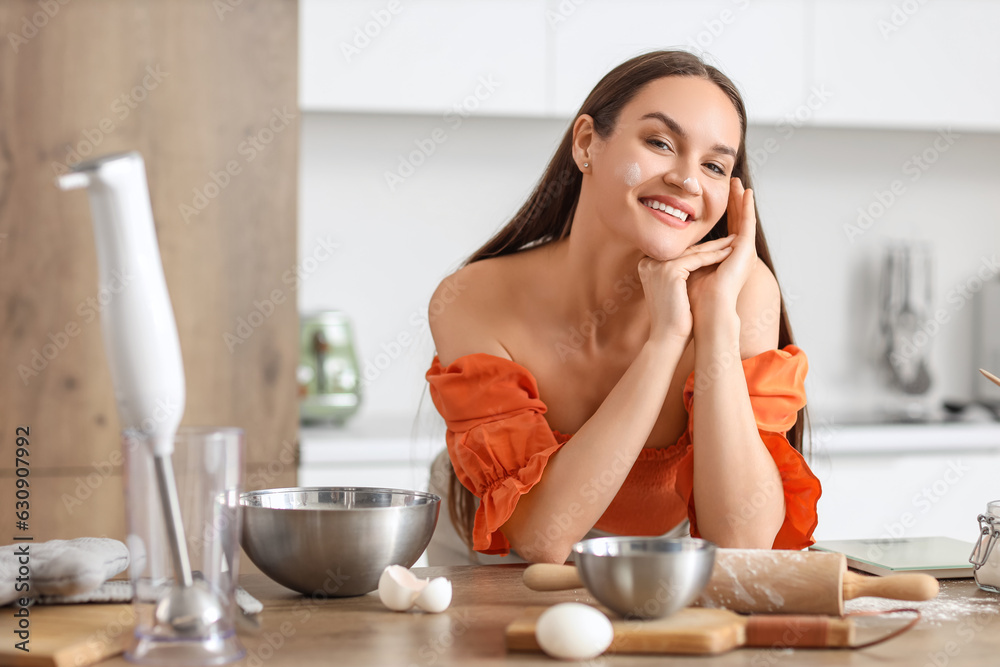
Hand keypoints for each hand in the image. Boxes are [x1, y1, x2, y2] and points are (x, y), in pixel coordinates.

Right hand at [638, 235, 734, 344]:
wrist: (667, 337)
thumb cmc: (674, 317)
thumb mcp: (672, 289)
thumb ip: (677, 272)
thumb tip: (696, 259)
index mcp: (647, 265)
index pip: (679, 252)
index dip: (700, 248)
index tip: (718, 244)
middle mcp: (648, 262)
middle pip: (685, 250)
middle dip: (709, 245)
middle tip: (730, 238)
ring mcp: (657, 265)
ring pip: (693, 252)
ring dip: (716, 247)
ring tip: (734, 243)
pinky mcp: (669, 269)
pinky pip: (697, 259)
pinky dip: (714, 256)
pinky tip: (728, 254)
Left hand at [687, 177, 757, 318]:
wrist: (706, 312)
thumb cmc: (693, 299)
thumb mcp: (684, 270)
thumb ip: (682, 257)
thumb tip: (666, 249)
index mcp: (723, 261)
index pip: (723, 232)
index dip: (722, 215)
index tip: (717, 199)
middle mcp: (736, 256)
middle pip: (734, 223)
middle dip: (733, 202)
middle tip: (733, 182)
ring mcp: (743, 253)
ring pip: (743, 220)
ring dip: (742, 200)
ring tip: (741, 182)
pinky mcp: (746, 251)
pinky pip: (748, 224)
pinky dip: (748, 207)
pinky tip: (748, 193)